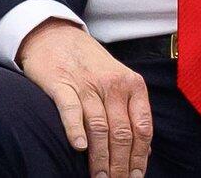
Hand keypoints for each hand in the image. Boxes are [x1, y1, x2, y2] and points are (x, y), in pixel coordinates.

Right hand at [18, 19, 152, 177]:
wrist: (56, 36)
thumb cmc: (90, 64)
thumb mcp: (118, 82)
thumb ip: (132, 113)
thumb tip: (144, 151)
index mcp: (133, 84)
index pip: (142, 127)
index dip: (140, 157)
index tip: (135, 176)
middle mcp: (113, 84)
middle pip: (122, 132)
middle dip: (120, 164)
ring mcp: (87, 84)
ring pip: (99, 127)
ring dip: (100, 158)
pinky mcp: (61, 84)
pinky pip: (71, 110)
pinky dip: (75, 130)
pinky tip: (79, 148)